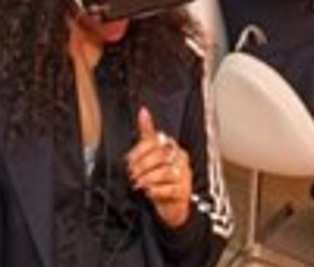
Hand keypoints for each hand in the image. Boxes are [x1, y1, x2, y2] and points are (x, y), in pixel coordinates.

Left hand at [126, 107, 191, 227]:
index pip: (156, 142)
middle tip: (132, 173)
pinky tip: (149, 191)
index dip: (139, 151)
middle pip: (161, 156)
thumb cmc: (160, 175)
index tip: (129, 161)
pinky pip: (170, 189)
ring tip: (139, 183)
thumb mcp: (151, 153)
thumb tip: (143, 111)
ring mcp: (184, 175)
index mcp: (171, 145)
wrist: (171, 202)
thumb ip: (147, 132)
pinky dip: (157, 190)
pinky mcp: (184, 191)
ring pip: (166, 172)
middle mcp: (180, 158)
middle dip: (142, 166)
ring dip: (148, 179)